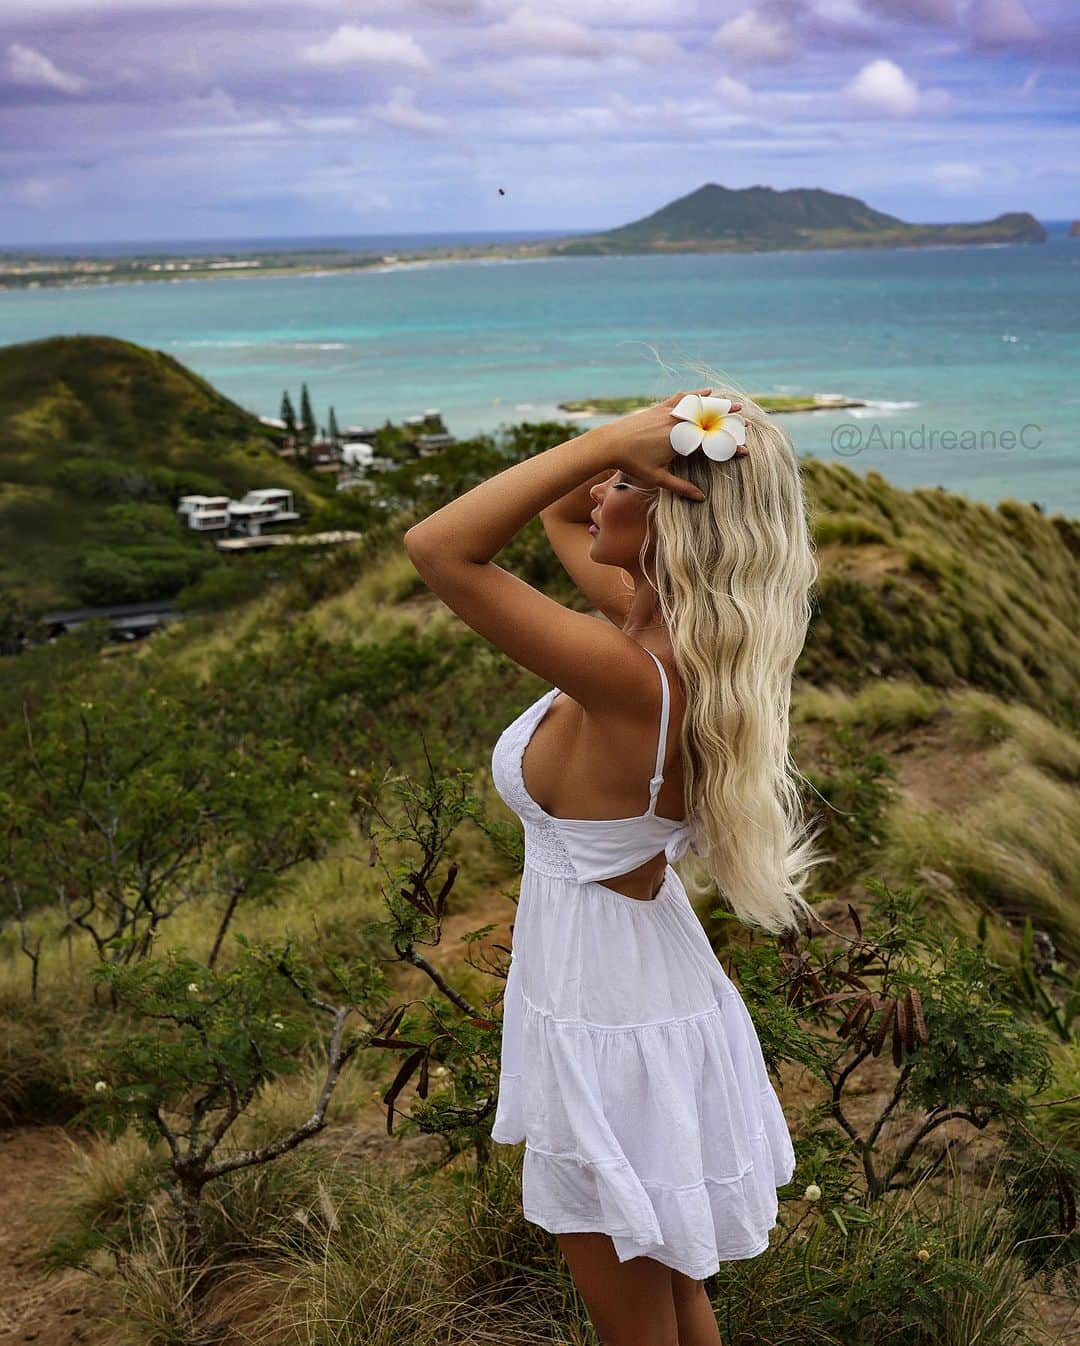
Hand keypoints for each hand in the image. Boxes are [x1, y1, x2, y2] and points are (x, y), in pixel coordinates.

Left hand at [592, 387, 742, 501]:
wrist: (610, 443)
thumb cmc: (633, 464)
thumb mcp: (657, 478)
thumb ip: (680, 488)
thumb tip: (701, 498)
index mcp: (680, 443)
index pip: (711, 445)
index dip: (729, 448)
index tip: (744, 451)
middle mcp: (677, 425)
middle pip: (710, 423)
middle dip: (731, 424)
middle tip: (748, 424)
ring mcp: (669, 414)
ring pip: (700, 407)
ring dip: (719, 406)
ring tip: (735, 405)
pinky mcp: (660, 407)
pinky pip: (682, 398)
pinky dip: (696, 395)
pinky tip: (708, 391)